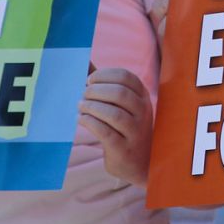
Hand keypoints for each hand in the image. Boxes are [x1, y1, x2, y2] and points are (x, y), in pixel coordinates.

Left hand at [81, 67, 153, 185]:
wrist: (139, 163)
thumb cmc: (123, 127)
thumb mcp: (121, 104)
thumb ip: (103, 83)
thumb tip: (82, 61)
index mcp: (142, 96)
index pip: (126, 76)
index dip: (104, 75)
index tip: (89, 80)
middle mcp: (143, 112)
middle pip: (119, 93)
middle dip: (96, 91)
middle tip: (82, 95)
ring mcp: (136, 132)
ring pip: (113, 114)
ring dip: (92, 107)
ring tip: (80, 107)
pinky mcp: (124, 149)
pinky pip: (106, 133)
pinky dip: (90, 123)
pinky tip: (81, 119)